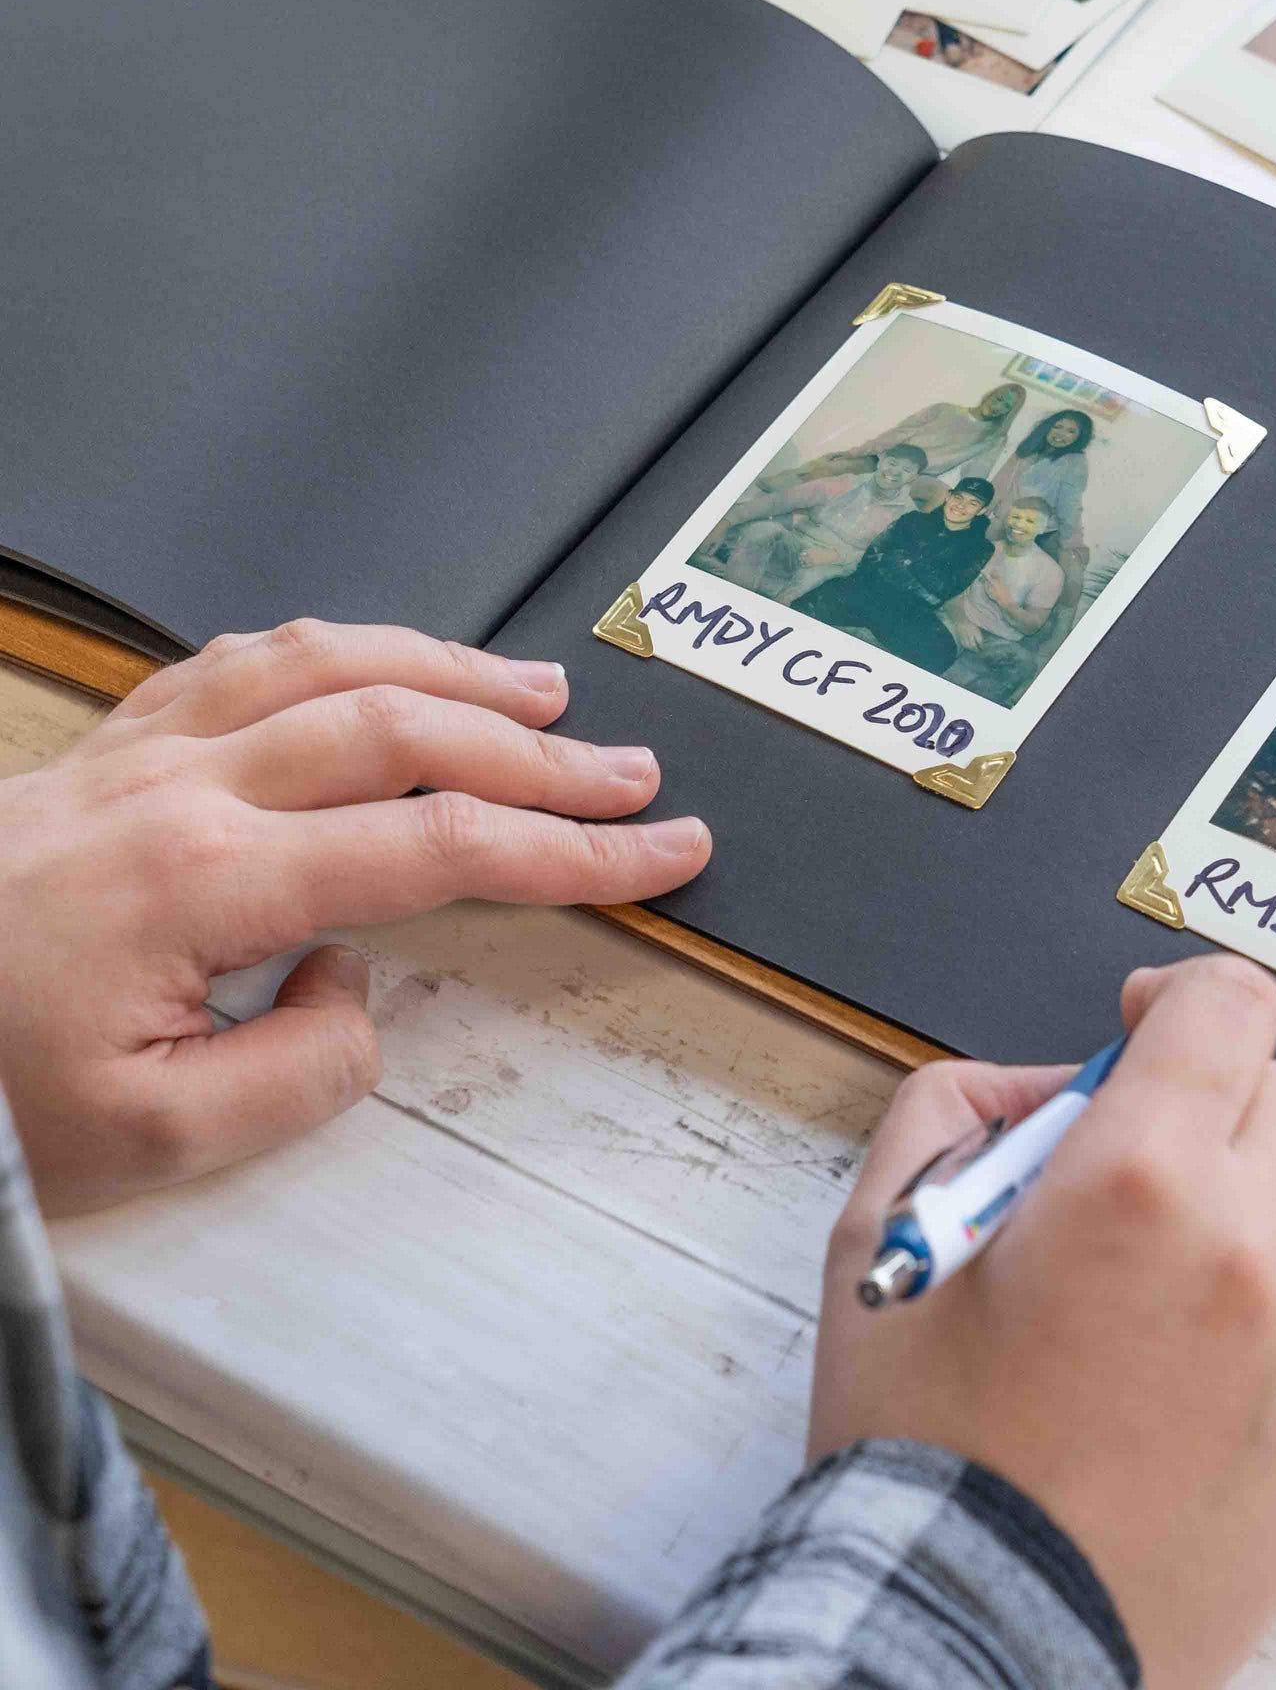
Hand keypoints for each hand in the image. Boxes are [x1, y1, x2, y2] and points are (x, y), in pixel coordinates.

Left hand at [0, 621, 709, 1213]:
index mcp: (203, 879)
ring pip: (327, 662)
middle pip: (407, 730)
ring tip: (544, 694)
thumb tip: (356, 986)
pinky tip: (374, 663)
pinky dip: (334, 648)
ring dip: (453, 671)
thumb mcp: (145, 1143)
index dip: (573, 851)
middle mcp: (182, 785)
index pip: (439, 844)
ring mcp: (136, 749)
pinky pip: (235, 660)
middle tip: (637, 779)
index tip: (661, 855)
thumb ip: (297, 1069)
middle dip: (545, 754)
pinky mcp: (100, 747)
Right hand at [811, 958, 1275, 1689]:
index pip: (1230, 1007)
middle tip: (1114, 1185)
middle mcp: (1249, 1249)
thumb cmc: (921, 1448)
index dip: (1183, 995)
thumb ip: (961, 1106)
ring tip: (1120, 1331)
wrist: (975, 1641)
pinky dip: (1247, 1337)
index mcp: (1139, 1178)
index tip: (1143, 1024)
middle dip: (1202, 1111)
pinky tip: (1160, 1405)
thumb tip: (1051, 1084)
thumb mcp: (884, 1237)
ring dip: (1221, 1235)